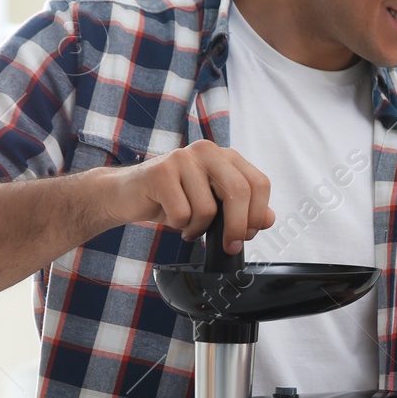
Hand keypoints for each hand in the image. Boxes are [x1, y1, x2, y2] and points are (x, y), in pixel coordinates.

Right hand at [110, 139, 273, 251]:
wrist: (126, 195)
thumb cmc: (173, 199)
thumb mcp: (213, 205)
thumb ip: (243, 210)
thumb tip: (269, 219)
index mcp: (226, 157)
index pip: (259, 183)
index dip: (258, 213)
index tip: (248, 235)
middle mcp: (208, 151)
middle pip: (239, 192)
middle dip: (237, 227)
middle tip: (230, 246)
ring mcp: (183, 158)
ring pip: (208, 208)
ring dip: (199, 228)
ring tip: (188, 225)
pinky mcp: (161, 172)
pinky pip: (183, 213)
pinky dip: (180, 226)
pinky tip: (172, 219)